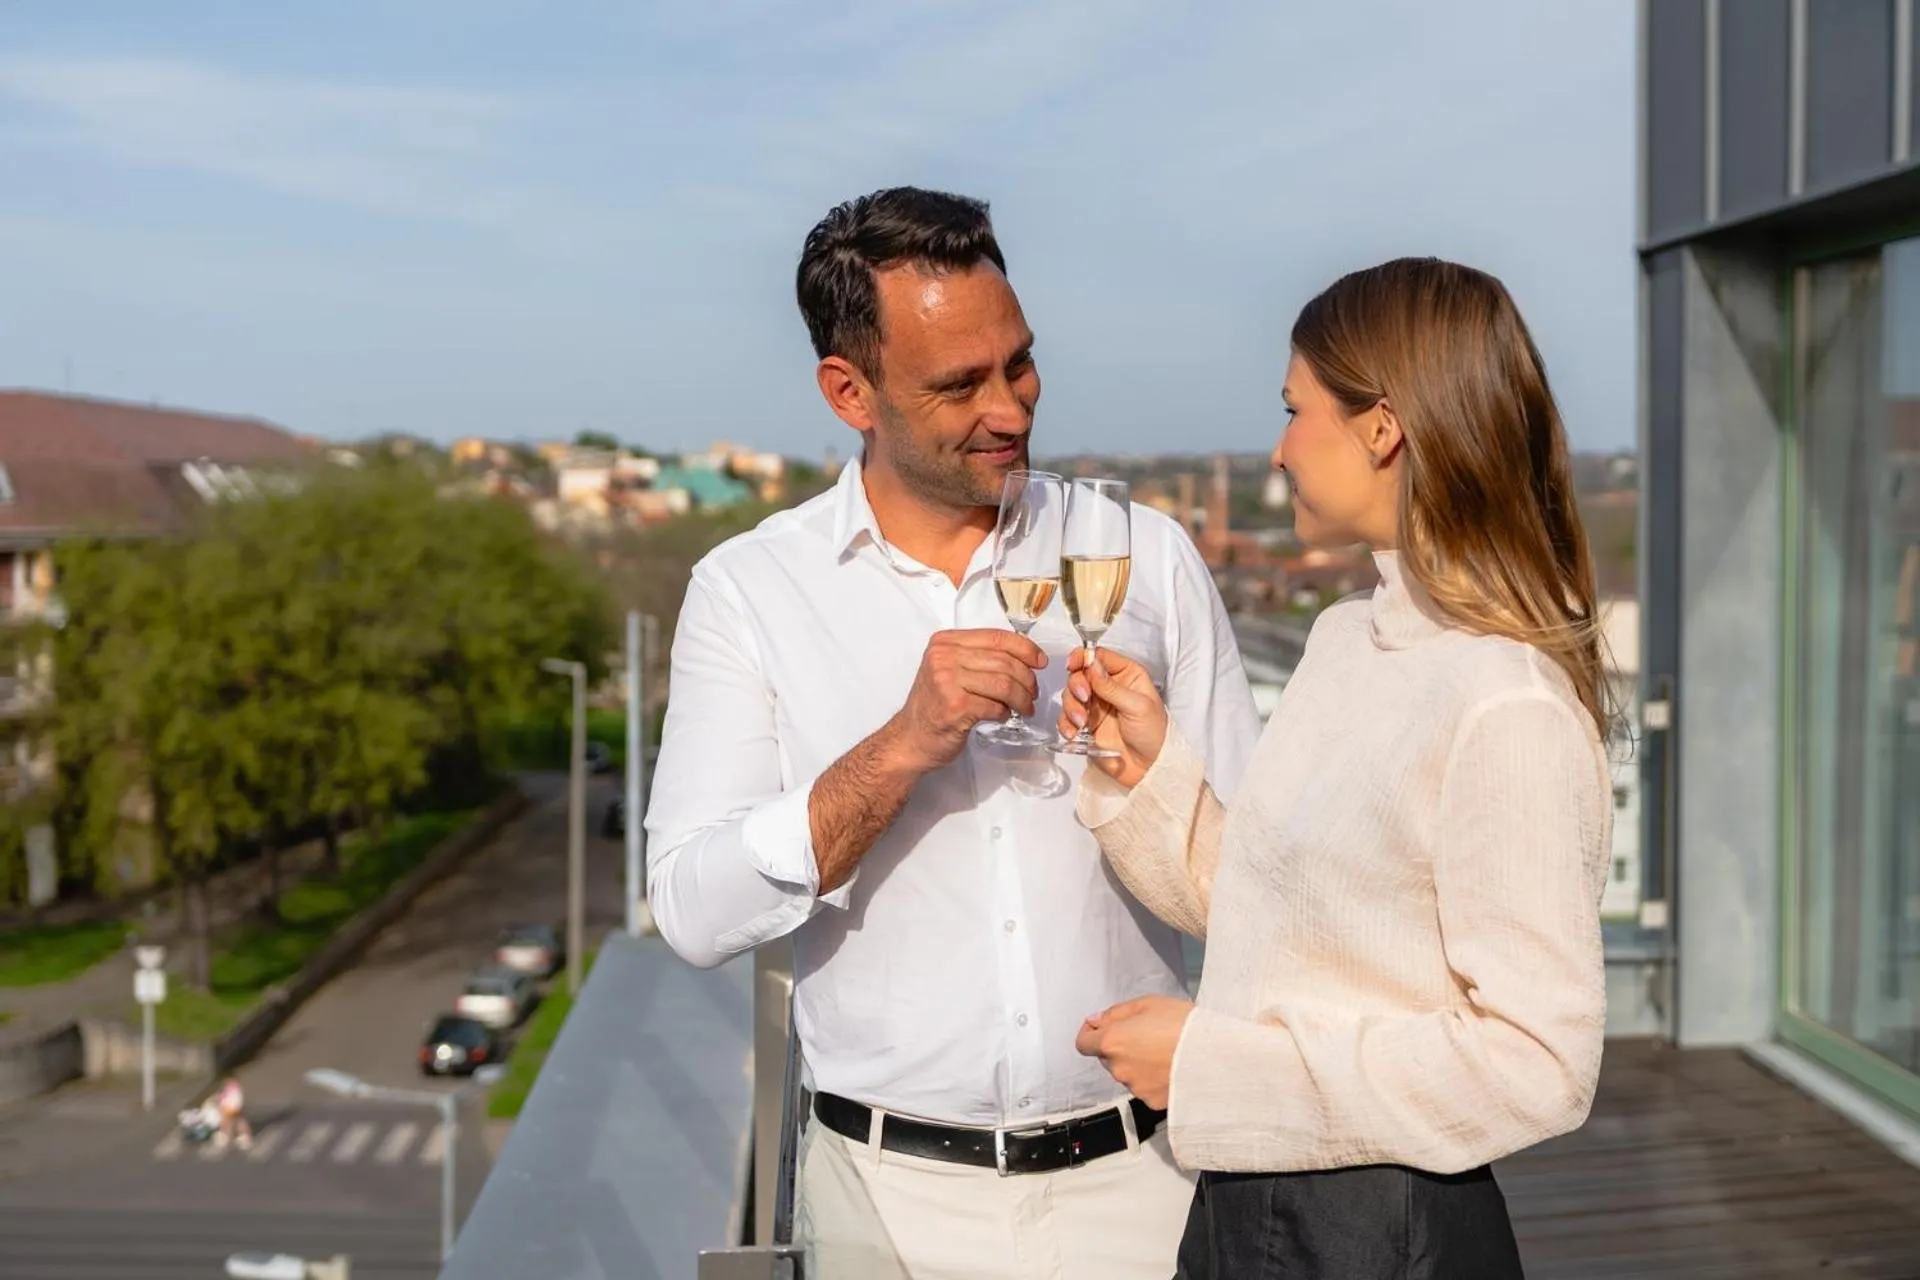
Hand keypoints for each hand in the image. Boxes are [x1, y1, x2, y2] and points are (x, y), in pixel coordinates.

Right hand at [884, 629, 1046, 773]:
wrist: (910, 739)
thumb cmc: (933, 706)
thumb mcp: (948, 670)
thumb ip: (977, 658)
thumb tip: (1024, 657)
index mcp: (944, 643)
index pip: (996, 637)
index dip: (1025, 648)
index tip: (1040, 661)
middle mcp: (943, 658)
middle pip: (1004, 662)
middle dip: (1027, 679)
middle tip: (1032, 693)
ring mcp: (947, 682)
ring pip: (1004, 684)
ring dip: (1021, 699)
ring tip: (1024, 708)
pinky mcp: (955, 707)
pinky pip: (995, 707)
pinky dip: (1005, 713)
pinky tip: (1002, 716)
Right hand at [1057, 647, 1167, 788]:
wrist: (1149, 768)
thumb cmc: (1153, 733)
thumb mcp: (1138, 706)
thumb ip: (1112, 686)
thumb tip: (1091, 665)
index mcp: (1126, 675)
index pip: (1099, 656)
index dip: (1083, 657)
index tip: (1073, 665)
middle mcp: (1107, 687)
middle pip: (1080, 674)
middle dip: (1076, 685)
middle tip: (1084, 698)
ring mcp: (1095, 706)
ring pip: (1070, 695)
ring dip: (1070, 706)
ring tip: (1081, 722)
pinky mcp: (1085, 726)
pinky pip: (1066, 718)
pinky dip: (1065, 724)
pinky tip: (1073, 733)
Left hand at [1074, 995, 1192, 1109]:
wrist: (1215, 1055)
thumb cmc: (1182, 1022)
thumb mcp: (1148, 1003)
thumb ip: (1115, 1013)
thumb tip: (1095, 1021)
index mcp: (1112, 1042)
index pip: (1083, 1044)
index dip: (1090, 1034)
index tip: (1102, 1027)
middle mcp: (1118, 1069)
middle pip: (1107, 1059)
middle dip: (1118, 1048)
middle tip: (1145, 1036)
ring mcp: (1135, 1088)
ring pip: (1127, 1074)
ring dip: (1135, 1065)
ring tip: (1163, 1053)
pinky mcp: (1152, 1102)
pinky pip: (1144, 1088)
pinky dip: (1151, 1080)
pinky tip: (1171, 1069)